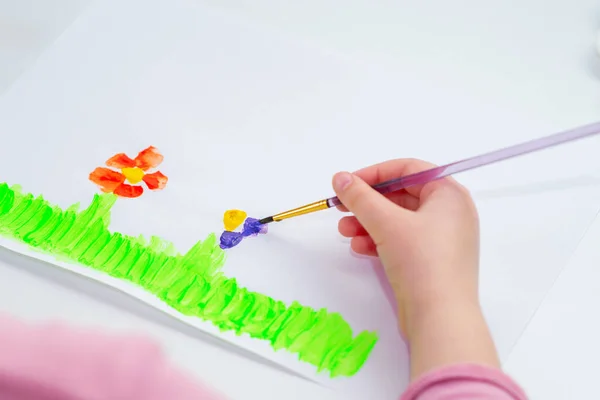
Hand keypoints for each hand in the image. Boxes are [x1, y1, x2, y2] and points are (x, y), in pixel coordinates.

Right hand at [332, 159, 498, 377]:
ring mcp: (443, 239)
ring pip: (399, 221)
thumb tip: (340, 177)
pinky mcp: (433, 262)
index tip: (348, 183)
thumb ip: (360, 197)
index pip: (408, 170)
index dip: (374, 173)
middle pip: (401, 196)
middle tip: (340, 207)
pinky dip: (380, 241)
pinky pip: (403, 241)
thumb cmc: (420, 261)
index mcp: (449, 194)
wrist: (440, 319)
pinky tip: (359, 248)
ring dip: (368, 223)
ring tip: (344, 232)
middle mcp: (450, 213)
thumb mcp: (386, 223)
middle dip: (367, 203)